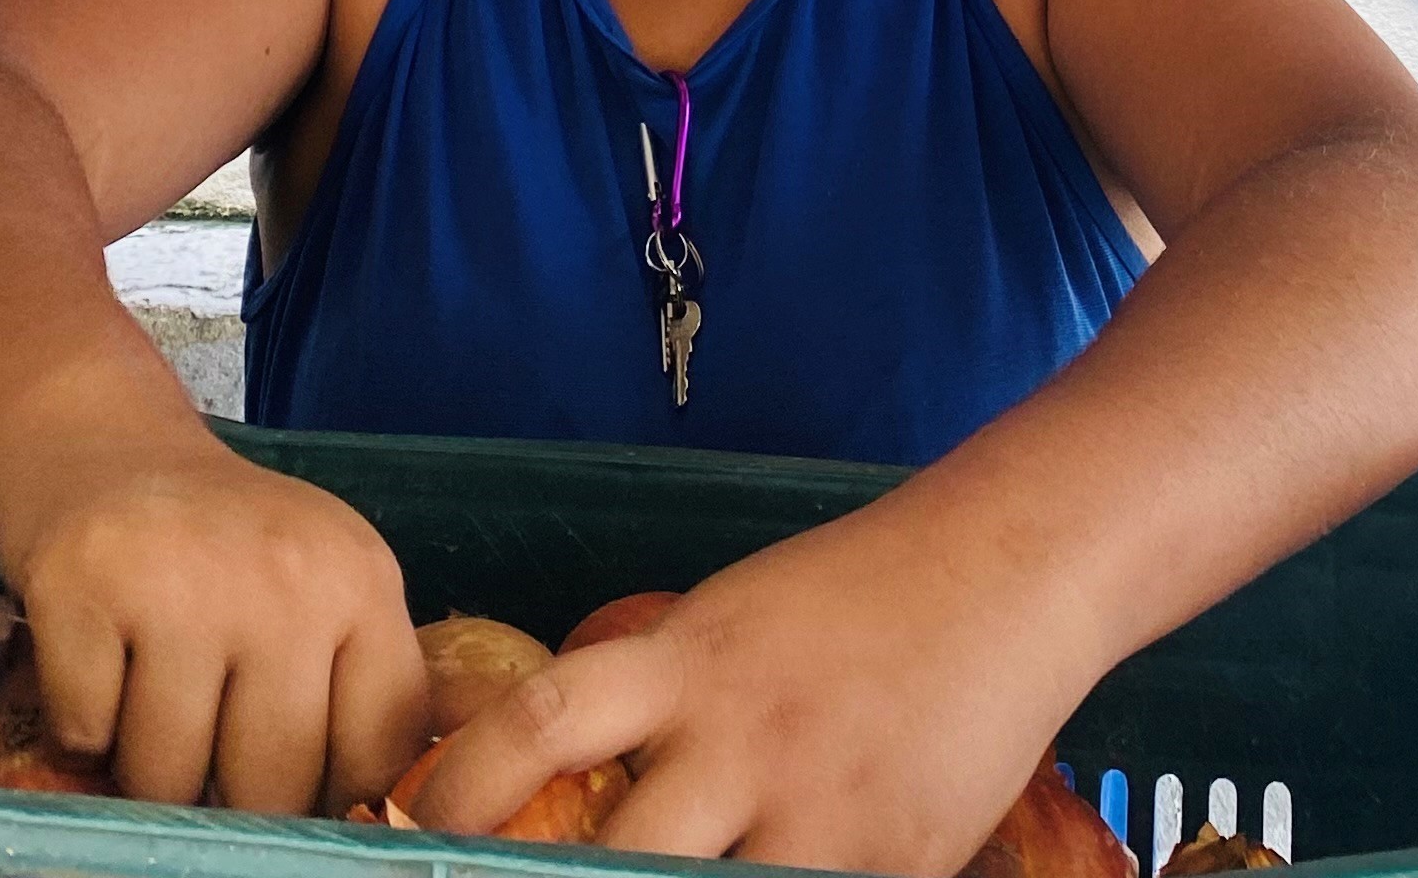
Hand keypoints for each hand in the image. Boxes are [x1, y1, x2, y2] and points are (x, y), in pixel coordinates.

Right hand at [0, 429, 428, 815]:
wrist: (105, 444)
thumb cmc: (218, 541)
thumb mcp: (319, 583)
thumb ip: (349, 684)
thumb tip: (350, 825)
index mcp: (360, 580)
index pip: (375, 753)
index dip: (330, 798)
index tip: (294, 792)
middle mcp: (283, 577)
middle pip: (272, 783)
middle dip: (231, 800)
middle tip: (207, 758)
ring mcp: (180, 579)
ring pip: (169, 775)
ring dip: (147, 771)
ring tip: (147, 710)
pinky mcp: (81, 585)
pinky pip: (84, 735)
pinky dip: (80, 730)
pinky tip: (96, 675)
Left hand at [409, 511, 1099, 874]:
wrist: (1009, 568)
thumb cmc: (860, 592)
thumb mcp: (736, 621)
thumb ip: (662, 698)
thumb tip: (573, 782)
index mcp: (690, 658)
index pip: (545, 720)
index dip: (467, 787)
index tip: (409, 826)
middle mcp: (744, 733)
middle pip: (624, 851)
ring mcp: (823, 806)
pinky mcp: (895, 860)